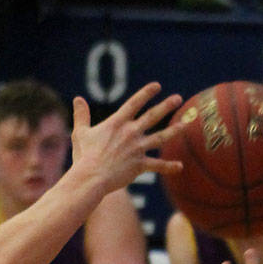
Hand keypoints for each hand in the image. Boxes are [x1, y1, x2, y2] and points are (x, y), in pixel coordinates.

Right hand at [70, 82, 182, 196]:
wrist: (91, 177)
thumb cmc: (84, 156)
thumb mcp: (81, 133)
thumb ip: (81, 115)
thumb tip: (77, 99)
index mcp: (118, 123)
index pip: (135, 103)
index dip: (147, 93)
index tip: (157, 86)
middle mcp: (131, 132)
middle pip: (153, 116)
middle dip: (166, 106)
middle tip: (178, 98)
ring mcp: (137, 148)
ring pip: (160, 137)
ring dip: (174, 130)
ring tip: (185, 124)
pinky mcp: (139, 165)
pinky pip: (157, 165)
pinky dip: (168, 167)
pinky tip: (179, 167)